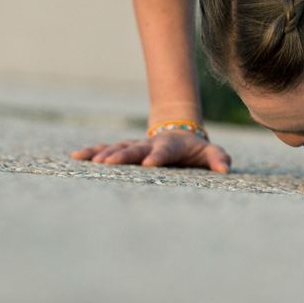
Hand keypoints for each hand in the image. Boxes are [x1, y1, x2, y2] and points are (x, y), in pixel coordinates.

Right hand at [71, 131, 231, 172]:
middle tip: (110, 163)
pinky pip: (106, 148)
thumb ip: (218, 159)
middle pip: (136, 148)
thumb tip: (226, 170)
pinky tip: (78, 156)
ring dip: (105, 153)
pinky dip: (93, 151)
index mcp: (171, 146)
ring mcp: (135, 144)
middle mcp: (150, 144)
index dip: (158, 156)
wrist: (180, 132)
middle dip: (123, 155)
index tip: (149, 164)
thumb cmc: (196, 150)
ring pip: (118, 147)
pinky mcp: (124, 148)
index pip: (165, 151)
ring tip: (91, 162)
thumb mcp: (211, 152)